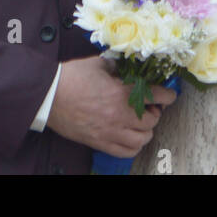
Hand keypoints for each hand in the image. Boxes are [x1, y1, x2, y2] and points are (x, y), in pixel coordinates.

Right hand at [45, 57, 177, 157]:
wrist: (48, 95)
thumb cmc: (72, 76)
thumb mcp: (99, 64)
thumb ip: (118, 67)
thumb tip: (131, 69)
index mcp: (121, 93)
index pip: (156, 97)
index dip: (167, 95)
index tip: (169, 95)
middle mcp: (119, 116)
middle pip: (152, 121)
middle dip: (155, 112)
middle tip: (150, 106)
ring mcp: (109, 132)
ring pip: (142, 140)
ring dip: (145, 130)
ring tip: (140, 122)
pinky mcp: (98, 143)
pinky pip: (125, 152)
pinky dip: (133, 146)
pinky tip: (130, 136)